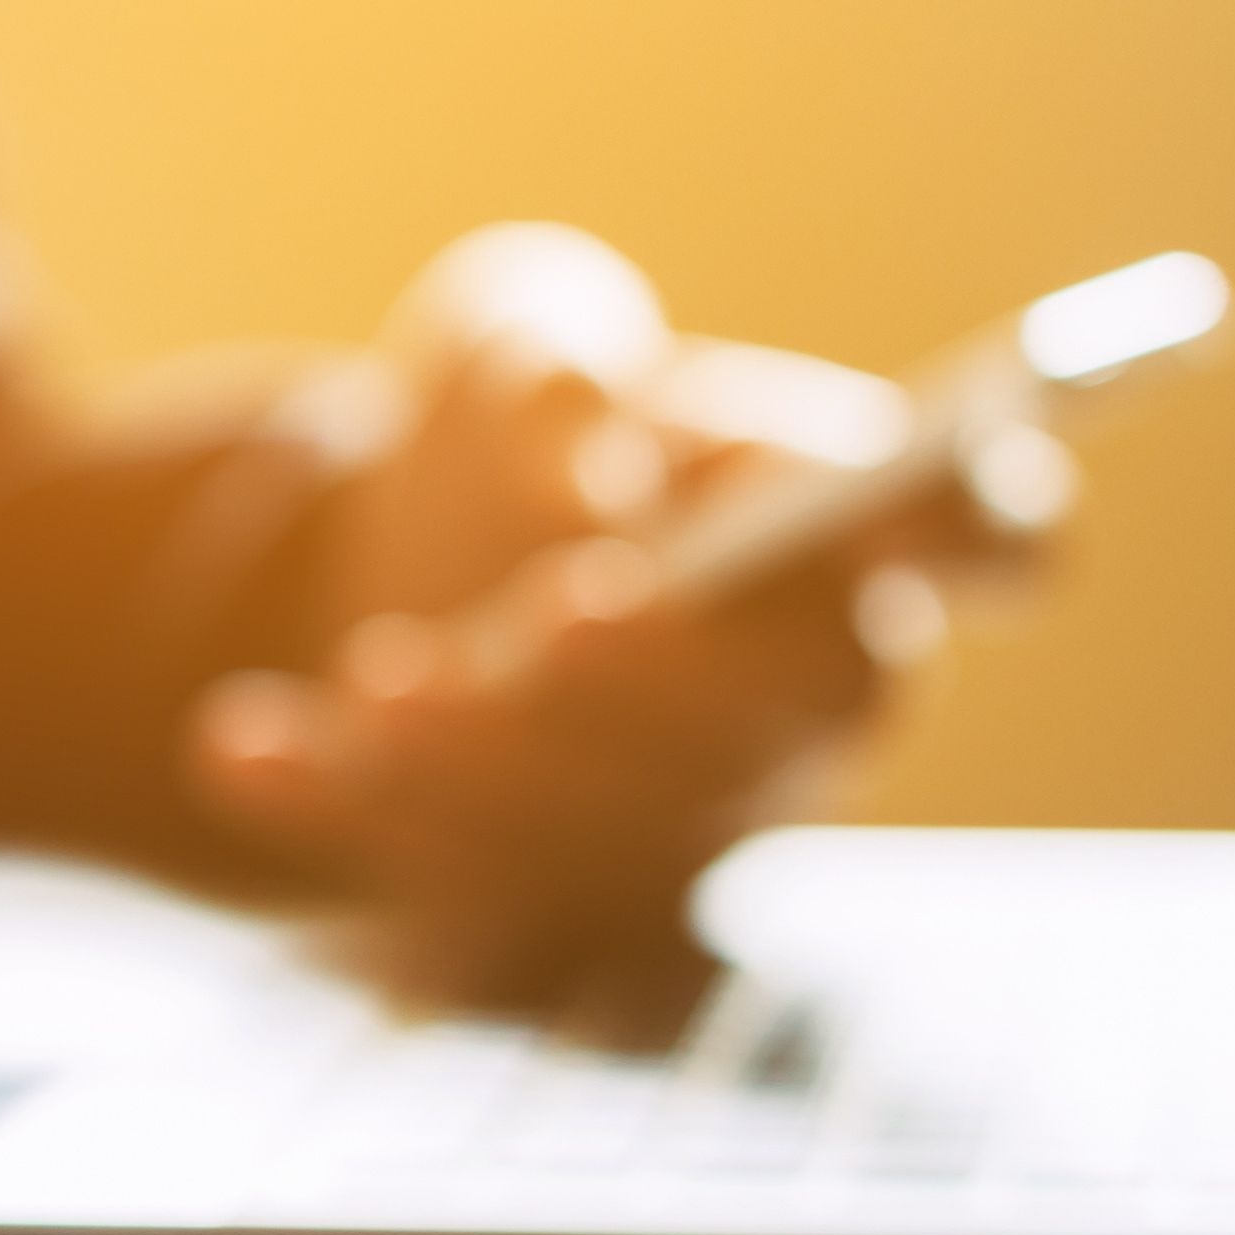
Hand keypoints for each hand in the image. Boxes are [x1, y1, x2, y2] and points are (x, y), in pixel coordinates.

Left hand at [186, 224, 1047, 1001]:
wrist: (383, 548)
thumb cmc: (513, 417)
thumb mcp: (510, 331)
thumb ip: (550, 353)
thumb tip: (580, 444)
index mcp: (840, 520)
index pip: (990, 527)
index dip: (990, 519)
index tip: (935, 497)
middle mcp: (800, 684)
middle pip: (810, 707)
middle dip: (677, 673)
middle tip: (551, 613)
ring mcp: (689, 810)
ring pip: (642, 825)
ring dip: (504, 763)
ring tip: (377, 680)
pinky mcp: (554, 901)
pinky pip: (466, 903)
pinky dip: (348, 821)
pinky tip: (244, 749)